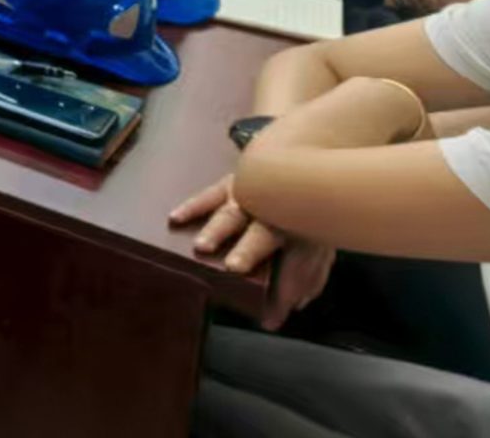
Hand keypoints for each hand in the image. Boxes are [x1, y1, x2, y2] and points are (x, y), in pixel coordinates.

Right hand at [171, 172, 333, 325]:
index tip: (270, 316)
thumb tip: (271, 321)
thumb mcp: (313, 256)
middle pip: (264, 233)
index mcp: (304, 235)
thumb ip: (296, 287)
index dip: (286, 288)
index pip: (297, 265)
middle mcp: (278, 213)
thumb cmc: (304, 221)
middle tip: (234, 268)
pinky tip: (176, 218)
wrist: (306, 169)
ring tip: (202, 246)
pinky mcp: (232, 182)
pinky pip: (210, 194)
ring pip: (234, 212)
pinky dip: (193, 206)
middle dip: (249, 250)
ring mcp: (254, 195)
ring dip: (218, 230)